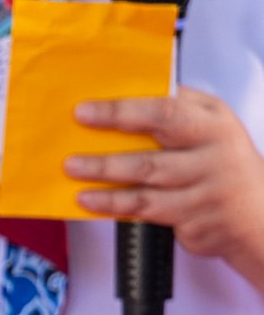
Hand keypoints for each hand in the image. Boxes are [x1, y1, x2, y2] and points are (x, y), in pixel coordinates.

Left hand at [68, 88, 263, 284]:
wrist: (259, 212)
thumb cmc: (226, 160)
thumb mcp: (213, 122)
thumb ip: (178, 106)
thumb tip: (127, 92)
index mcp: (213, 125)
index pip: (164, 113)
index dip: (121, 112)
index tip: (85, 112)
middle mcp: (211, 159)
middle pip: (152, 159)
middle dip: (106, 160)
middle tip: (70, 159)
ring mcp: (203, 194)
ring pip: (146, 192)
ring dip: (107, 188)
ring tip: (76, 179)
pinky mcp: (193, 221)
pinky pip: (147, 215)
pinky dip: (117, 209)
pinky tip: (93, 202)